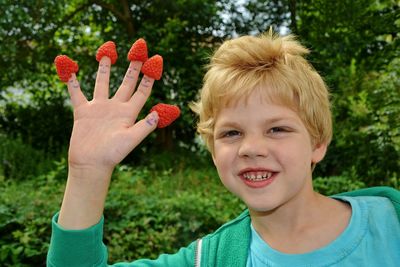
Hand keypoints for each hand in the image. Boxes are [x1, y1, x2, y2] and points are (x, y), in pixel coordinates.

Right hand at [67, 57, 157, 172]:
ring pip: (102, 83)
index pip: (142, 91)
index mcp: (129, 113)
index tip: (156, 61)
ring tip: (108, 52)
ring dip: (105, 68)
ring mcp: (99, 108)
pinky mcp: (83, 111)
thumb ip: (144, 126)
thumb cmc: (112, 155)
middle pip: (126, 82)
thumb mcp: (130, 140)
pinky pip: (76, 93)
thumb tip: (159, 113)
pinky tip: (69, 70)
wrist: (91, 164)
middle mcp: (116, 107)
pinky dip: (72, 82)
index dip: (149, 77)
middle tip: (138, 49)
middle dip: (133, 67)